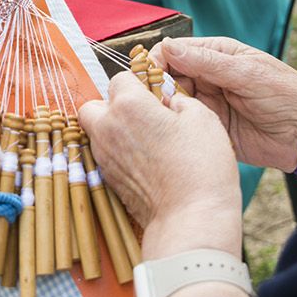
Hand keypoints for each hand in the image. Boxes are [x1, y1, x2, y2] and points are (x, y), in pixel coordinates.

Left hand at [78, 70, 242, 258]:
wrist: (191, 219)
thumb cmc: (200, 166)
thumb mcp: (202, 117)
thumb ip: (179, 100)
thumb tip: (168, 100)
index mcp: (128, 105)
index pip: (120, 78)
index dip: (139, 84)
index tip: (157, 95)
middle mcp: (107, 128)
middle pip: (95, 105)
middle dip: (114, 106)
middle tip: (145, 117)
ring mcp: (104, 156)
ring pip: (97, 132)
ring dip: (115, 130)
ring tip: (147, 140)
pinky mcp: (108, 180)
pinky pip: (105, 155)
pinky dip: (118, 153)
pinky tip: (146, 161)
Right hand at [151, 36, 296, 171]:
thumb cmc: (284, 94)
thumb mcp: (246, 73)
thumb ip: (206, 62)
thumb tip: (167, 47)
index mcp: (215, 55)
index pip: (174, 52)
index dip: (158, 62)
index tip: (150, 76)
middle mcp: (207, 78)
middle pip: (167, 78)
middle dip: (157, 88)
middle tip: (157, 101)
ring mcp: (207, 104)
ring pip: (172, 103)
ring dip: (165, 109)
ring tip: (167, 117)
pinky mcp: (209, 128)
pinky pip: (185, 126)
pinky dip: (177, 129)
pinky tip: (175, 132)